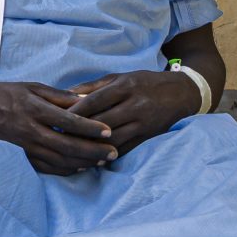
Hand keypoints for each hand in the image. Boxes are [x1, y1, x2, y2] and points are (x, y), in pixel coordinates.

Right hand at [0, 78, 116, 175]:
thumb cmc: (5, 93)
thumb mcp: (32, 87)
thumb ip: (59, 96)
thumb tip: (86, 102)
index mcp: (34, 109)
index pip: (69, 121)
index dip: (90, 128)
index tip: (109, 131)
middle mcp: (29, 130)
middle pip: (67, 145)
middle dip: (93, 151)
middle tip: (113, 152)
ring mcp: (23, 145)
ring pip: (58, 160)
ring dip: (83, 162)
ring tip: (102, 161)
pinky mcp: (19, 155)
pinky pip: (45, 166)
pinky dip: (65, 169)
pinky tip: (79, 167)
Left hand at [67, 70, 202, 156]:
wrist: (181, 94)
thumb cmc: (145, 83)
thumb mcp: (121, 77)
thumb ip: (93, 86)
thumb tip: (66, 94)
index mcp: (125, 87)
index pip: (93, 102)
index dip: (73, 112)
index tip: (55, 119)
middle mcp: (135, 105)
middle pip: (100, 122)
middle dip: (77, 132)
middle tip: (57, 138)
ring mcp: (143, 123)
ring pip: (111, 139)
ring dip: (90, 147)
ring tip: (70, 151)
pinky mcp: (148, 136)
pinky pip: (124, 149)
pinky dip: (107, 155)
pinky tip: (91, 159)